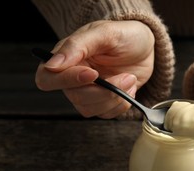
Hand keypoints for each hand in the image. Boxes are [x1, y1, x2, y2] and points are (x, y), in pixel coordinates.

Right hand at [35, 20, 154, 118]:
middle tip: (126, 76)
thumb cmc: (124, 35)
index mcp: (66, 58)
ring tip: (129, 79)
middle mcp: (73, 78)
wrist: (145, 47)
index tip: (94, 74)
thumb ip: (77, 45)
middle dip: (104, 90)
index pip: (48, 79)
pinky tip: (129, 88)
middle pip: (75, 97)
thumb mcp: (105, 32)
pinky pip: (106, 114)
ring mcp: (88, 92)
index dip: (68, 81)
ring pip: (90, 109)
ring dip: (115, 98)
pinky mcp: (103, 102)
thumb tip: (52, 64)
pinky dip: (122, 104)